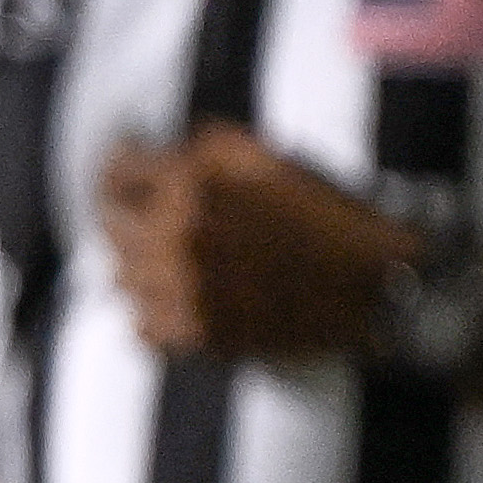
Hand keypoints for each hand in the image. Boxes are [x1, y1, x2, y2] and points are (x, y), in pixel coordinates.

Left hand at [93, 128, 409, 369]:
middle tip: (146, 216)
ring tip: (171, 261)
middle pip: (109, 224)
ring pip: (119, 276)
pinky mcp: (193, 334)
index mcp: (191, 184)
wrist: (372, 285)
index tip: (124, 172)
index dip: (117, 169)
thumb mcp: (269, 159)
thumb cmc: (326, 216)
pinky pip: (139, 324)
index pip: (116, 172)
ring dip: (138, 265)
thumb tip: (149, 148)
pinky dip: (152, 311)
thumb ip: (202, 148)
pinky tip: (181, 300)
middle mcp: (175, 235)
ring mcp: (180, 288)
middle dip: (125, 214)